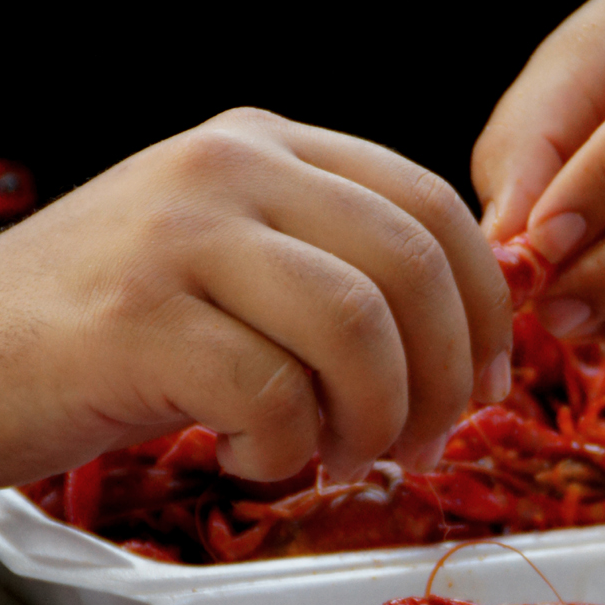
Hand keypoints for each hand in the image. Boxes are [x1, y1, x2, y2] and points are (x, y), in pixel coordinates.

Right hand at [0, 108, 512, 487]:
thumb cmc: (112, 328)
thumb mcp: (238, 263)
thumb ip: (345, 270)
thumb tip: (478, 335)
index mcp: (268, 143)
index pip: (433, 206)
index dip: (486, 307)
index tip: (492, 382)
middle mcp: (228, 167)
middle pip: (413, 267)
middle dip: (446, 378)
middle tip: (425, 445)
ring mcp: (178, 235)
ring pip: (357, 329)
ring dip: (375, 420)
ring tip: (343, 460)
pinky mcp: (136, 319)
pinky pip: (273, 394)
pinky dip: (287, 451)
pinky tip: (255, 459)